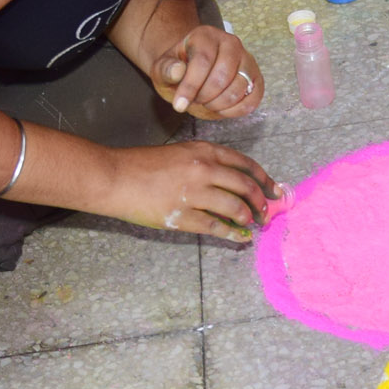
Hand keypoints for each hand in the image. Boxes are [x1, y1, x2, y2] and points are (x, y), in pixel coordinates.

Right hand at [105, 141, 283, 241]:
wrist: (114, 177)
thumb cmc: (142, 165)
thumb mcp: (180, 153)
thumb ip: (206, 163)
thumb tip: (230, 183)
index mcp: (204, 150)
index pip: (244, 164)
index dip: (263, 179)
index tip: (274, 190)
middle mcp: (204, 169)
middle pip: (245, 186)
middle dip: (261, 202)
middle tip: (266, 212)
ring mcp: (194, 193)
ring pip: (236, 208)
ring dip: (248, 218)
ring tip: (252, 225)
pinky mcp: (183, 216)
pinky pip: (217, 227)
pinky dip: (233, 234)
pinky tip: (240, 238)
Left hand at [153, 25, 262, 119]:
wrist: (193, 72)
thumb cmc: (178, 70)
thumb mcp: (162, 68)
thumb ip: (166, 69)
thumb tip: (177, 71)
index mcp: (206, 35)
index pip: (203, 60)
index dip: (191, 86)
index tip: (179, 105)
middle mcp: (231, 43)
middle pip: (223, 76)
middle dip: (205, 96)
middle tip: (195, 100)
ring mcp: (247, 60)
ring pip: (238, 88)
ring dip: (218, 104)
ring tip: (206, 102)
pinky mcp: (256, 78)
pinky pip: (252, 99)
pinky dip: (235, 110)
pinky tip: (220, 108)